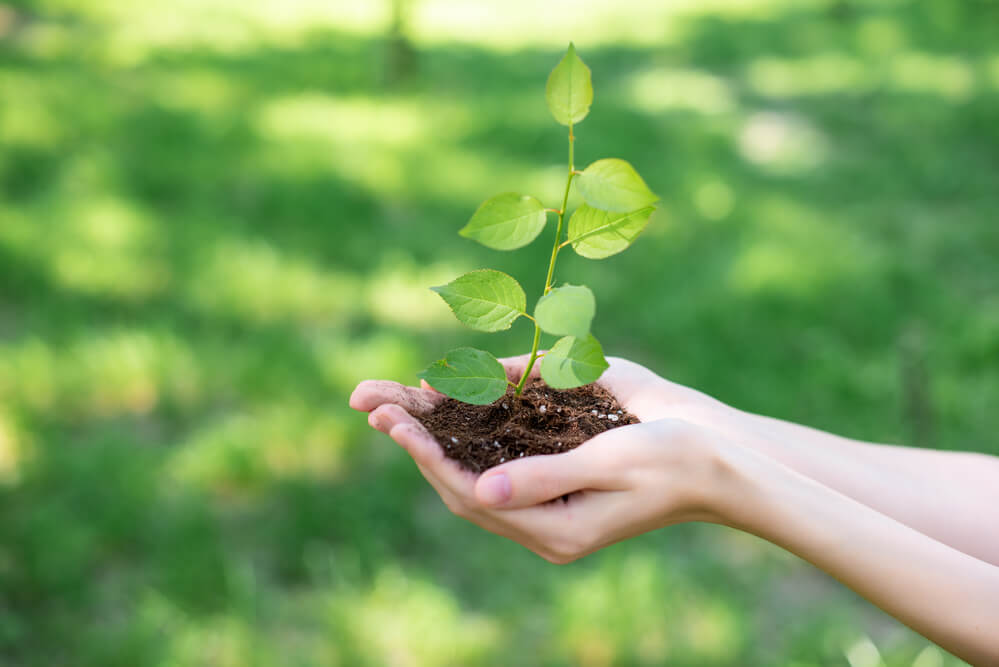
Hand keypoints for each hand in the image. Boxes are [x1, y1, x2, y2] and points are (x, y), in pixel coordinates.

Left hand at [349, 355, 734, 562]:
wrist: (720, 460)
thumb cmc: (674, 460)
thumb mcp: (612, 465)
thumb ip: (544, 478)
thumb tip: (479, 490)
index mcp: (555, 530)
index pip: (472, 496)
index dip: (429, 458)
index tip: (395, 423)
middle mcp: (544, 520)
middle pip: (461, 484)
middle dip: (417, 443)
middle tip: (372, 405)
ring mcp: (551, 499)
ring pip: (474, 469)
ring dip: (434, 435)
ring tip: (389, 403)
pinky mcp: (560, 473)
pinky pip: (502, 454)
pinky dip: (470, 429)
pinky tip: (443, 406)